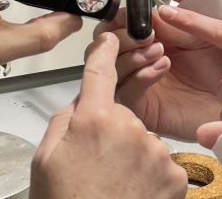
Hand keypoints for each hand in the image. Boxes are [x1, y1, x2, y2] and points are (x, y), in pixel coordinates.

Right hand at [31, 33, 186, 198]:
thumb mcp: (46, 160)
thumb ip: (63, 122)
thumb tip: (78, 105)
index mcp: (93, 120)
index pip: (100, 73)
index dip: (105, 52)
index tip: (110, 38)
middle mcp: (130, 129)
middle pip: (122, 115)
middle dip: (112, 131)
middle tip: (97, 164)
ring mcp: (157, 152)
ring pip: (143, 141)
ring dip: (132, 156)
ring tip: (114, 185)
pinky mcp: (176, 174)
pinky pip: (162, 164)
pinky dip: (150, 176)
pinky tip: (133, 193)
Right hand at [96, 8, 221, 140]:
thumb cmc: (220, 68)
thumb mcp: (200, 36)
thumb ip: (174, 25)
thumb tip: (149, 12)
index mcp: (145, 41)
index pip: (115, 27)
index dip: (119, 19)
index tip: (131, 16)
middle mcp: (135, 63)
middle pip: (103, 48)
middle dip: (121, 37)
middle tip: (146, 35)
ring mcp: (135, 86)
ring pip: (109, 70)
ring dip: (131, 55)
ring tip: (160, 51)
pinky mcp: (142, 109)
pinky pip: (126, 92)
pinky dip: (140, 76)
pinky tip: (161, 67)